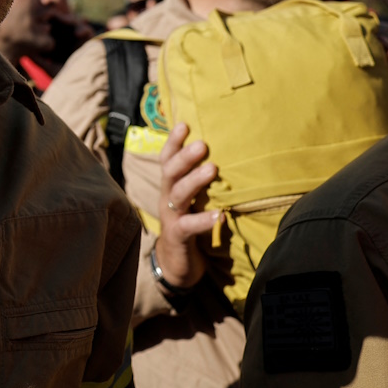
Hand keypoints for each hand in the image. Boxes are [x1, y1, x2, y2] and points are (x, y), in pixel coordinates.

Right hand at [155, 122, 219, 289]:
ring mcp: (171, 217)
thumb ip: (198, 178)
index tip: (184, 124)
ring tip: (212, 169)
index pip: (167, 159)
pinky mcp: (178, 237)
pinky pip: (189, 226)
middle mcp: (167, 197)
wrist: (177, 263)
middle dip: (184, 157)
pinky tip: (219, 215)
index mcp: (170, 185)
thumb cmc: (189, 223)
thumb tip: (220, 152)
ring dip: (195, 181)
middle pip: (170, 172)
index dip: (173, 142)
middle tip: (202, 144)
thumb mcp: (191, 198)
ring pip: (178, 195)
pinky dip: (204, 220)